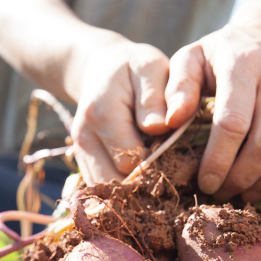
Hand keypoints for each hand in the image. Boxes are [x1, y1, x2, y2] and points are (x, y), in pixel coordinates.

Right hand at [70, 37, 171, 184]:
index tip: (179, 157)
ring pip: (107, 192)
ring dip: (134, 192)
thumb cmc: (134, 68)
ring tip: (159, 178)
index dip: (159, 163)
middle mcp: (84, 138)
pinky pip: (103, 189)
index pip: (131, 159)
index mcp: (101, 113)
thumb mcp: (149, 68)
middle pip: (117, 182)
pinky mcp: (83, 163)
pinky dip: (124, 191)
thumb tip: (160, 127)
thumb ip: (155, 97)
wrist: (102, 69)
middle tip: (173, 173)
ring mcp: (80, 153)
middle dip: (146, 183)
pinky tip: (144, 178)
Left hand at [164, 21, 260, 201]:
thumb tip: (169, 122)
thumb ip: (176, 88)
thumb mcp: (191, 58)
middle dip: (244, 177)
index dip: (218, 161)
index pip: (232, 123)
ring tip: (252, 192)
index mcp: (243, 63)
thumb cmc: (225, 53)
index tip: (205, 183)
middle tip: (226, 192)